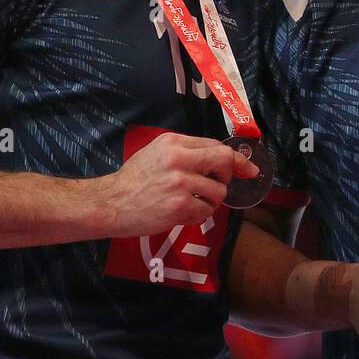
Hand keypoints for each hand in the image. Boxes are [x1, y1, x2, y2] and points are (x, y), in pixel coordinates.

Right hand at [97, 132, 258, 236]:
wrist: (110, 203)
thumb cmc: (134, 180)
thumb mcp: (157, 153)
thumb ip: (186, 152)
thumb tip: (221, 158)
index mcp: (173, 143)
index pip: (216, 146)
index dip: (235, 159)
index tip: (248, 168)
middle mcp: (178, 159)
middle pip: (225, 161)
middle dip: (229, 175)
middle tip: (219, 185)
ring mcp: (180, 183)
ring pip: (219, 191)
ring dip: (210, 201)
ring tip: (191, 203)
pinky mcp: (179, 205)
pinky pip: (206, 211)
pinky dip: (199, 215)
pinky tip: (182, 213)